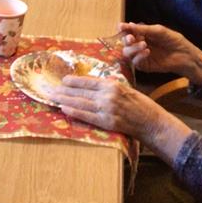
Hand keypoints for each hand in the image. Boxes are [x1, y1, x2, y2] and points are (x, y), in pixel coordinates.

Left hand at [49, 75, 191, 162]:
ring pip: (80, 103)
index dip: (73, 81)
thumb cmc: (140, 104)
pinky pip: (86, 116)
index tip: (62, 80)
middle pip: (81, 92)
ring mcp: (107, 109)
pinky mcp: (107, 122)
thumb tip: (89, 85)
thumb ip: (108, 87)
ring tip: (52, 97)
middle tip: (50, 89)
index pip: (87, 81)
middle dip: (63, 90)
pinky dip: (74, 111)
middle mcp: (108, 95)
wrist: (152, 122)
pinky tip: (64, 108)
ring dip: (64, 100)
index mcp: (112, 84)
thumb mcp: (124, 89)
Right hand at [119, 22, 201, 85]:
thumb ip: (143, 29)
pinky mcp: (144, 66)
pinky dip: (139, 56)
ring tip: (144, 44)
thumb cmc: (174, 40)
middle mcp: (138, 44)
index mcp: (141, 34)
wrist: (186, 55)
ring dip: (133, 48)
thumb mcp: (159, 31)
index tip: (121, 27)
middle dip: (126, 39)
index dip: (123, 29)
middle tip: (131, 37)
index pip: (128, 31)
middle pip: (125, 42)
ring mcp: (140, 56)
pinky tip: (147, 51)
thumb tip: (128, 24)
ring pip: (127, 53)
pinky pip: (135, 62)